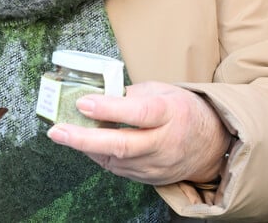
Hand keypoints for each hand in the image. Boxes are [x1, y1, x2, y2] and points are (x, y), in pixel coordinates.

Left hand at [46, 81, 231, 185]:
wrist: (210, 145)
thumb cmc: (181, 110)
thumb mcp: (160, 90)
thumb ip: (128, 93)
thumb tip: (93, 93)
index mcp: (170, 113)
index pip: (139, 112)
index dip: (109, 109)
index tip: (82, 102)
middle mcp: (165, 143)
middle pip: (123, 144)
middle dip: (85, 138)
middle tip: (57, 131)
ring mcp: (158, 165)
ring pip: (116, 160)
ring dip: (86, 147)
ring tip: (63, 133)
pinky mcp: (150, 178)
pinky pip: (118, 168)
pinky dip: (98, 155)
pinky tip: (84, 143)